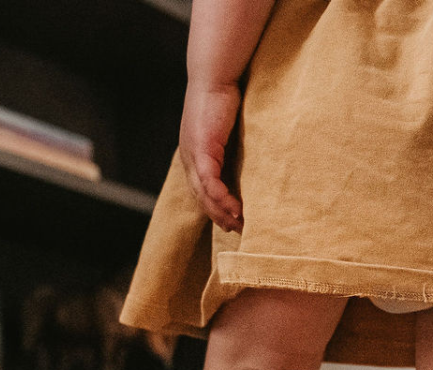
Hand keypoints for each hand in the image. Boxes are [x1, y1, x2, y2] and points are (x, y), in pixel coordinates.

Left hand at [179, 79, 243, 232]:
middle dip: (219, 217)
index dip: (215, 210)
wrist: (213, 76)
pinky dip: (222, 198)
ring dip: (222, 213)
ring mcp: (193, 156)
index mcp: (193, 156)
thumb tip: (243, 166)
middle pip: (201, 199)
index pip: (201, 191)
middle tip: (237, 231)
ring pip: (205, 195)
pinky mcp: (202, 151)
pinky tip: (236, 208)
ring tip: (239, 224)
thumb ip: (228, 151)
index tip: (232, 223)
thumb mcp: (224, 132)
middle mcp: (189, 159)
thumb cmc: (223, 99)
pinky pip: (211, 183)